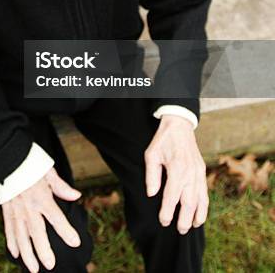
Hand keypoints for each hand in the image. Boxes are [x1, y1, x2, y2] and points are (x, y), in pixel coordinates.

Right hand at [1, 167, 81, 271]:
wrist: (6, 159)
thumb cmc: (30, 163)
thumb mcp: (48, 171)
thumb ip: (61, 187)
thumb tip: (76, 196)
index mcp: (41, 196)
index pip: (56, 217)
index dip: (66, 230)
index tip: (75, 242)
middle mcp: (28, 206)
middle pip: (36, 232)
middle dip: (43, 250)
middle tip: (50, 266)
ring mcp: (15, 210)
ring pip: (21, 236)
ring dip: (27, 254)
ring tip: (33, 269)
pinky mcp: (6, 210)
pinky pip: (8, 229)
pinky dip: (11, 242)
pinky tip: (15, 254)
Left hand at [144, 114, 208, 233]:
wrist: (179, 125)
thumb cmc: (163, 141)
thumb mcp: (151, 154)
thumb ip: (152, 175)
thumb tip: (152, 194)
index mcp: (177, 169)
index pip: (172, 196)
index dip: (167, 211)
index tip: (163, 221)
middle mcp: (190, 173)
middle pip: (189, 202)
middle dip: (184, 219)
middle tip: (179, 230)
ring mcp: (198, 173)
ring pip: (200, 200)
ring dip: (197, 215)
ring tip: (191, 226)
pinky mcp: (202, 171)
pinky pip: (205, 192)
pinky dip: (204, 205)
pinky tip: (200, 214)